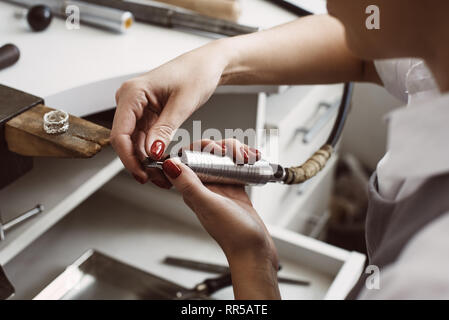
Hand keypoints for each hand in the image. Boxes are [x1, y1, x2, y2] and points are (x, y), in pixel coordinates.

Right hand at [110, 40, 229, 186]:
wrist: (208, 65)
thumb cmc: (197, 74)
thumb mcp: (183, 104)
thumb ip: (165, 129)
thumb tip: (152, 153)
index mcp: (132, 93)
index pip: (120, 133)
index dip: (128, 158)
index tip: (141, 175)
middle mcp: (130, 99)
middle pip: (125, 140)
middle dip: (138, 163)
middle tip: (156, 180)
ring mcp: (137, 107)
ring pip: (134, 142)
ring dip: (145, 160)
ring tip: (162, 176)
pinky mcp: (147, 113)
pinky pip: (144, 137)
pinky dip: (152, 151)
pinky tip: (162, 163)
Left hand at [162, 139, 280, 298]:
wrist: (255, 251)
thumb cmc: (234, 235)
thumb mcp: (209, 206)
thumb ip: (189, 185)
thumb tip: (170, 164)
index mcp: (192, 190)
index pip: (187, 159)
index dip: (199, 148)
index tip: (214, 149)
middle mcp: (205, 187)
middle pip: (207, 154)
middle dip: (222, 147)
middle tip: (235, 155)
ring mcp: (221, 186)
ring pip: (223, 157)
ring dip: (236, 151)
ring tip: (248, 158)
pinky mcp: (236, 188)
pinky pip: (236, 166)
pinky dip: (244, 159)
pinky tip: (253, 161)